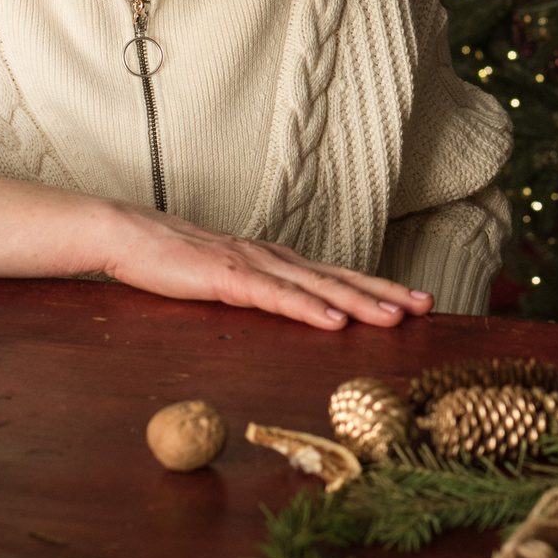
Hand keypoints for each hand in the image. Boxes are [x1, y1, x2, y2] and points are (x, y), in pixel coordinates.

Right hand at [99, 205, 432, 330]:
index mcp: (277, 261)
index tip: (414, 300)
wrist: (130, 235)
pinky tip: (334, 322)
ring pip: (317, 288)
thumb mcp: (228, 280)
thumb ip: (260, 292)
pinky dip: (309, 310)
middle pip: (339, 279)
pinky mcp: (230, 277)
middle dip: (385, 293)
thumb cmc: (175, 261)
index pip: (336, 276)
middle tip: (426, 305)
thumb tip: (291, 311)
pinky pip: (277, 297)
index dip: (377, 287)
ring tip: (395, 316)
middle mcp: (274, 258)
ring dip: (359, 302)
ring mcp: (254, 265)